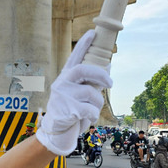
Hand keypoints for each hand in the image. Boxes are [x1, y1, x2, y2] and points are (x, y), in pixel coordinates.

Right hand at [36, 30, 112, 155]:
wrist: (56, 134)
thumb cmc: (71, 112)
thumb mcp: (80, 95)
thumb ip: (90, 82)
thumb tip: (108, 67)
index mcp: (66, 77)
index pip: (74, 57)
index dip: (83, 45)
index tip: (92, 32)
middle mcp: (62, 83)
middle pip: (83, 70)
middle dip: (101, 74)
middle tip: (111, 82)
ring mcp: (63, 96)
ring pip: (92, 94)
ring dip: (97, 104)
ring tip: (92, 111)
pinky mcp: (68, 110)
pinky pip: (90, 109)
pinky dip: (93, 115)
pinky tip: (86, 119)